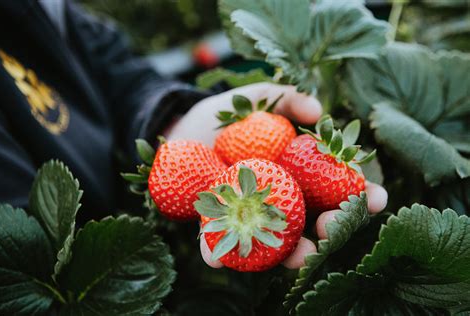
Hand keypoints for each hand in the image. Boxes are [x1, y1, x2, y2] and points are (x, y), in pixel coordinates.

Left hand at [166, 82, 387, 268]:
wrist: (179, 129)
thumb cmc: (224, 115)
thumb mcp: (253, 99)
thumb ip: (285, 98)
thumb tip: (318, 110)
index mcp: (295, 171)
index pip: (335, 184)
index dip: (359, 193)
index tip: (378, 198)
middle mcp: (279, 197)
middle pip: (313, 217)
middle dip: (331, 228)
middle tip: (333, 228)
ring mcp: (250, 214)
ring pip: (276, 239)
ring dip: (289, 252)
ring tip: (298, 257)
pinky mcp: (215, 223)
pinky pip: (218, 241)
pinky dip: (217, 253)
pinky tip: (216, 260)